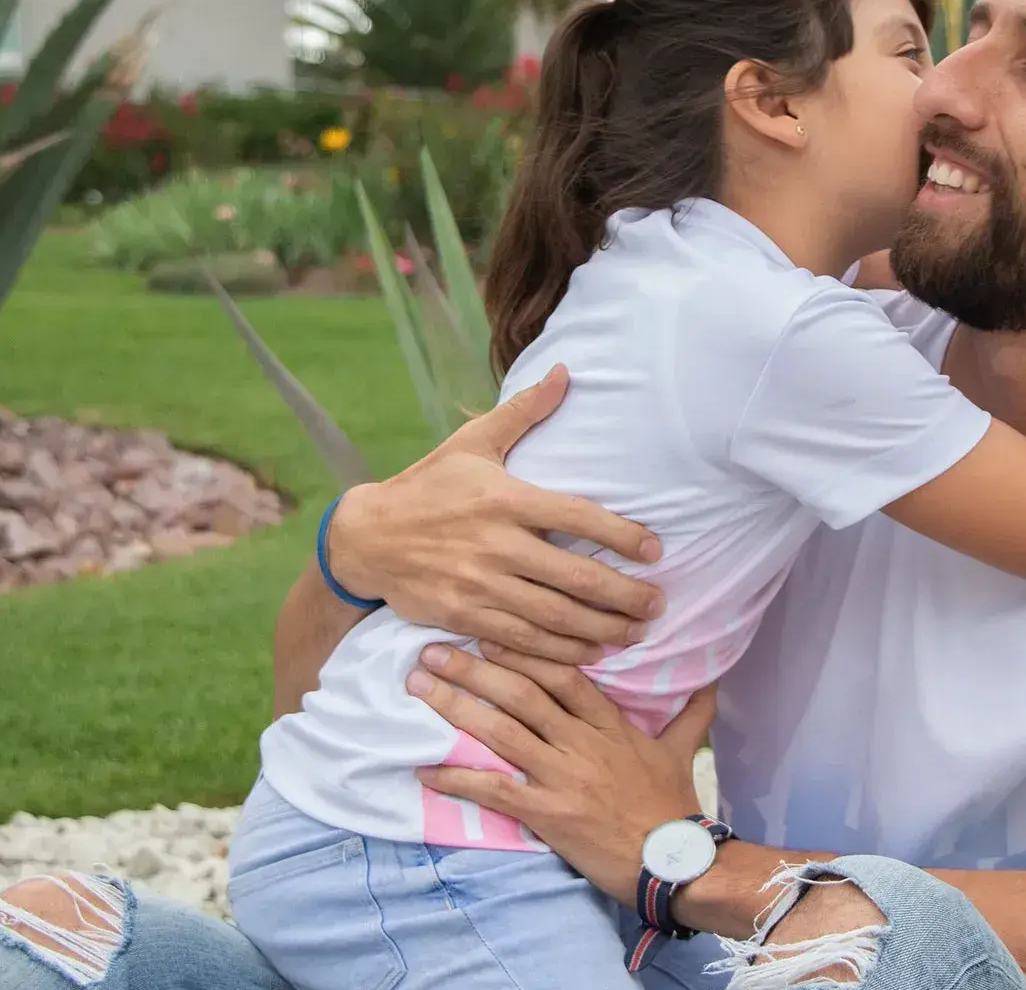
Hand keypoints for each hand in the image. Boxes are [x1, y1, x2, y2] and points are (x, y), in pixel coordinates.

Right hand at [326, 365, 667, 663]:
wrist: (366, 537)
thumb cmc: (428, 487)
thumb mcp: (471, 443)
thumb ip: (523, 412)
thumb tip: (564, 372)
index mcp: (505, 498)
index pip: (578, 517)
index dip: (623, 535)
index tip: (656, 550)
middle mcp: (496, 544)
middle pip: (576, 578)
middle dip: (625, 597)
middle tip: (658, 605)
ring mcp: (480, 585)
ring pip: (555, 618)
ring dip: (602, 630)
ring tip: (636, 634)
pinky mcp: (463, 616)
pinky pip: (523, 642)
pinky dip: (561, 652)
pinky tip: (591, 653)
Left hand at [406, 642, 715, 905]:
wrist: (677, 863)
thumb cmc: (676, 808)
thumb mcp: (682, 753)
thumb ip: (691, 713)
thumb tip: (712, 681)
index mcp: (611, 724)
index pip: (563, 674)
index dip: (523, 649)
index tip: (487, 630)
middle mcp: (583, 743)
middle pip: (522, 694)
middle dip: (473, 668)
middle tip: (431, 649)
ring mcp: (564, 777)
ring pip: (503, 732)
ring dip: (457, 707)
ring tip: (419, 687)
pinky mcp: (550, 815)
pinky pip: (496, 792)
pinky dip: (459, 781)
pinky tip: (424, 772)